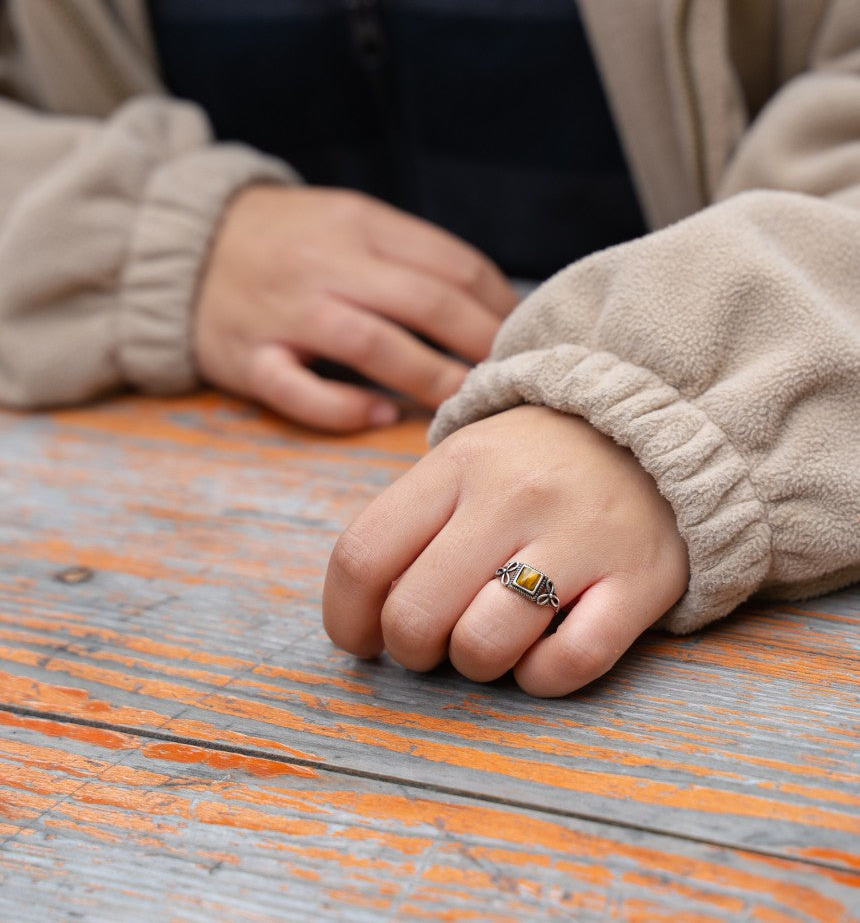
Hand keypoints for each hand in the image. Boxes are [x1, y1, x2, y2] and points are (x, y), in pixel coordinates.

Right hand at [194, 186, 516, 430]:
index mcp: (359, 223)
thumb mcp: (348, 219)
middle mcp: (326, 263)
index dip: (499, 303)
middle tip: (516, 377)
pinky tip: (380, 416)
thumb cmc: (286, 237)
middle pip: (424, 302)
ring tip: (466, 403)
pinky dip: (343, 407)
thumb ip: (410, 253)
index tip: (528, 335)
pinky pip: (299, 389)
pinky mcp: (247, 356)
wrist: (180, 244)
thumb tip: (493, 302)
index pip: (450, 263)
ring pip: (371, 345)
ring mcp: (284, 311)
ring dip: (429, 377)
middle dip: (481, 344)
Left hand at [323, 405, 689, 695]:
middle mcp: (513, 496)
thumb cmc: (537, 465)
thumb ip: (415, 523)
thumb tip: (365, 612)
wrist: (655, 432)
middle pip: (415, 615)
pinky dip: (543, 679)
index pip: (364, 554)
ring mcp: (578, 538)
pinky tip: (542, 656)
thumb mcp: (468, 462)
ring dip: (476, 666)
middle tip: (432, 644)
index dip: (346, 617)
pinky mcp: (639, 581)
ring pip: (484, 646)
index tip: (362, 639)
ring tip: (490, 641)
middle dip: (411, 651)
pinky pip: (570, 663)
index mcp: (459, 464)